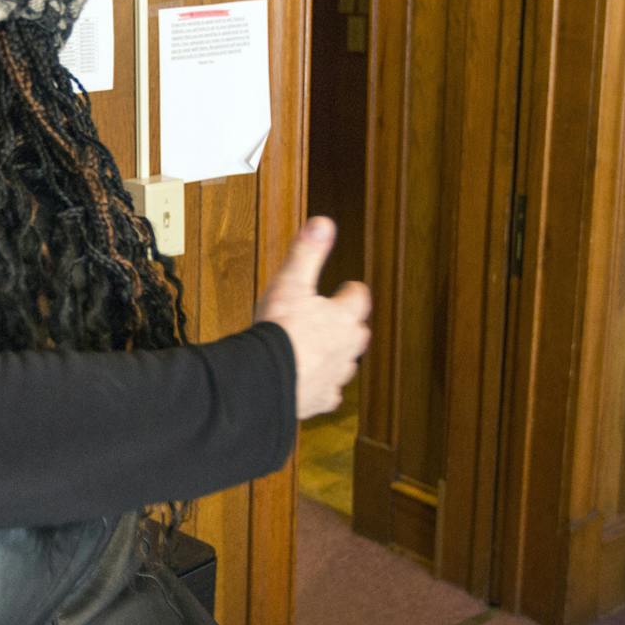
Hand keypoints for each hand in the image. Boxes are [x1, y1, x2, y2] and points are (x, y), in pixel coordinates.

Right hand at [254, 217, 372, 418]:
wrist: (266, 379)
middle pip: (358, 332)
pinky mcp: (321, 400)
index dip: (350, 290)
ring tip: (319, 351)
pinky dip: (322, 386)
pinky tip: (310, 383)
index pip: (359, 298)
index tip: (344, 287)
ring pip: (346, 364)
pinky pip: (329, 393)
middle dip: (347, 325)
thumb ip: (308, 252)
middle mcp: (347, 348)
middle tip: (332, 318)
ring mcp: (336, 376)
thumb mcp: (291, 282)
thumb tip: (323, 224)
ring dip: (336, 356)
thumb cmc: (280, 331)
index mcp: (343, 318)